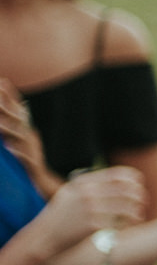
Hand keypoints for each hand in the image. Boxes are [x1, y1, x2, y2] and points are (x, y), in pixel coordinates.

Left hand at [0, 79, 60, 198]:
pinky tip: (8, 148)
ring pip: (20, 136)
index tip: (2, 81)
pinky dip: (17, 151)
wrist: (45, 182)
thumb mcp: (20, 143)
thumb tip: (2, 121)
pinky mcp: (32, 164)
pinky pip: (24, 157)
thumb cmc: (30, 163)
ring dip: (9, 128)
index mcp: (27, 131)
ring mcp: (32, 150)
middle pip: (19, 118)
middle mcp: (31, 137)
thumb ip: (12, 131)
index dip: (11, 96)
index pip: (19, 110)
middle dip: (8, 104)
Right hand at [33, 167, 145, 255]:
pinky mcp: (94, 225)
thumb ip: (89, 184)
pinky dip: (126, 225)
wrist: (44, 237)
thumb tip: (117, 179)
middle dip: (139, 195)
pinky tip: (127, 227)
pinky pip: (119, 223)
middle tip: (144, 201)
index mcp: (83, 183)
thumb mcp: (69, 193)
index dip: (134, 179)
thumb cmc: (58, 216)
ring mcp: (91, 209)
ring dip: (137, 211)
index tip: (139, 184)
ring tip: (139, 216)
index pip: (118, 175)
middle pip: (126, 190)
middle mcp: (88, 193)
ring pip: (127, 207)